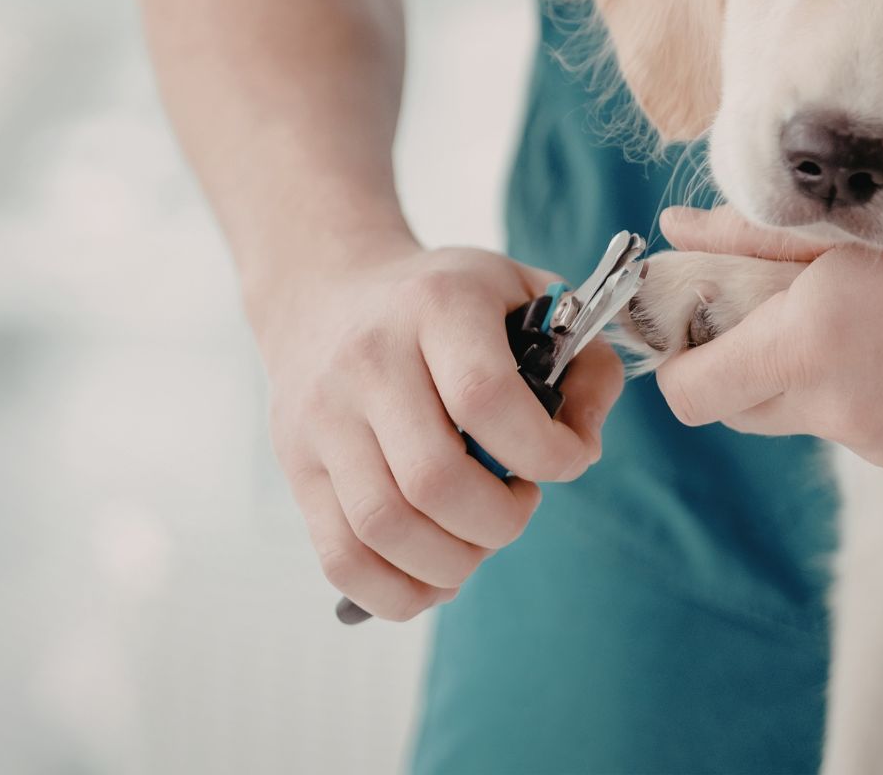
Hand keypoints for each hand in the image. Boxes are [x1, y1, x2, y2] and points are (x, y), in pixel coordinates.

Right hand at [250, 242, 623, 619]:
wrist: (325, 291)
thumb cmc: (443, 303)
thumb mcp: (524, 294)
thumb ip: (585, 364)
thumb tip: (583, 446)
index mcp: (437, 306)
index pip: (486, 397)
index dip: (544, 452)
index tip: (567, 460)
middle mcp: (370, 358)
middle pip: (434, 480)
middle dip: (500, 521)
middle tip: (518, 504)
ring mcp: (324, 415)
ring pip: (384, 528)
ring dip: (452, 562)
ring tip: (478, 538)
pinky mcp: (296, 464)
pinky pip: (341, 558)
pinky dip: (396, 591)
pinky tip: (433, 575)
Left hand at [652, 168, 882, 477]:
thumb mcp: (857, 226)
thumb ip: (749, 234)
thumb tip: (673, 231)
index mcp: (814, 344)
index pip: (693, 394)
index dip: (681, 361)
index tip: (698, 325)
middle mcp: (846, 409)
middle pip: (741, 413)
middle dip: (740, 367)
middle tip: (772, 310)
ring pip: (810, 420)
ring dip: (813, 380)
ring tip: (873, 317)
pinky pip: (867, 433)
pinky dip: (869, 398)